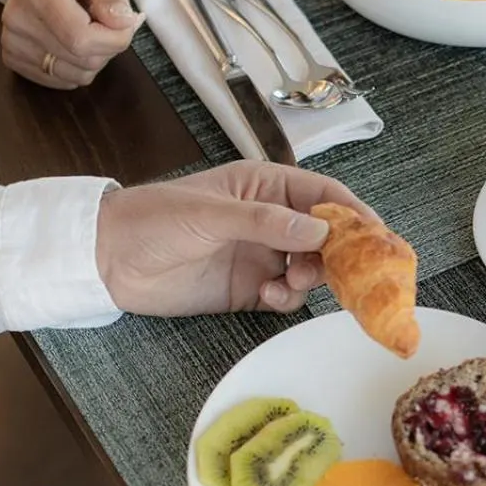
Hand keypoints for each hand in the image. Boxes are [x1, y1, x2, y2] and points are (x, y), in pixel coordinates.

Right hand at [0, 0, 143, 89]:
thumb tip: (123, 23)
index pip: (81, 39)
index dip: (114, 38)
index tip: (123, 20)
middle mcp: (18, 21)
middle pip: (84, 60)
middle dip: (108, 44)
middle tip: (104, 18)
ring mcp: (12, 43)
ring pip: (77, 75)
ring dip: (94, 56)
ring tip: (86, 25)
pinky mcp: (12, 59)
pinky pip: (63, 80)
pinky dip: (77, 65)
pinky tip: (70, 38)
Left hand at [96, 161, 376, 315]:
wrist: (106, 261)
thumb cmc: (153, 221)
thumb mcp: (210, 214)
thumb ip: (266, 222)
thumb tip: (322, 230)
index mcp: (265, 187)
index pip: (324, 193)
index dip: (354, 212)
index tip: (378, 235)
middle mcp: (272, 220)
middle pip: (327, 234)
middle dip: (339, 252)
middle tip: (343, 271)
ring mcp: (262, 255)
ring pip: (312, 267)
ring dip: (313, 277)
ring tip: (291, 282)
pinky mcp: (250, 289)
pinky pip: (287, 295)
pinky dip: (287, 299)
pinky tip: (268, 297)